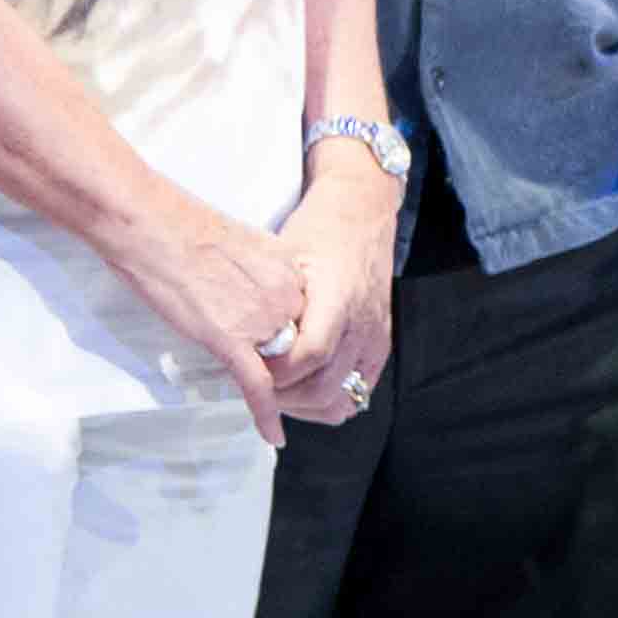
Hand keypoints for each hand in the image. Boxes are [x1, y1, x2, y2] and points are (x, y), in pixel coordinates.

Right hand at [110, 189, 304, 446]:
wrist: (154, 226)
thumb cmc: (186, 229)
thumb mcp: (246, 245)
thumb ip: (263, 274)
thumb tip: (259, 292)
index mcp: (291, 272)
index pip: (304, 319)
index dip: (289, 336)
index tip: (284, 347)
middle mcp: (285, 298)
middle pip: (292, 344)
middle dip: (277, 357)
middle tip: (256, 358)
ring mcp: (260, 321)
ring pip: (277, 366)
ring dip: (273, 384)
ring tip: (266, 397)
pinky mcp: (230, 340)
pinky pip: (257, 387)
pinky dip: (266, 415)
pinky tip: (273, 435)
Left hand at [263, 174, 399, 424]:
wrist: (363, 212)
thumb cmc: (320, 229)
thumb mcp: (284, 257)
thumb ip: (267, 303)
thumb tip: (236, 343)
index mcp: (339, 297)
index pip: (308, 355)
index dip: (275, 372)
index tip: (249, 367)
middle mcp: (363, 324)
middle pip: (322, 387)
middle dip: (282, 395)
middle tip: (254, 384)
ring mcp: (375, 339)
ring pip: (339, 401)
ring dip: (303, 405)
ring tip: (275, 390)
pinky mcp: (380, 346)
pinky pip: (356, 393)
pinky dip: (327, 401)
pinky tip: (302, 388)